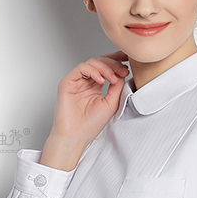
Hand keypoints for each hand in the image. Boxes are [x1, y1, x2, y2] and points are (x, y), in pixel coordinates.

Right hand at [41, 51, 129, 170]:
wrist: (76, 136)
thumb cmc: (90, 125)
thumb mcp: (111, 103)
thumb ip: (117, 87)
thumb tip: (122, 72)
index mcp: (96, 86)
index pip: (106, 67)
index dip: (118, 61)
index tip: (129, 61)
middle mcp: (86, 81)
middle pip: (100, 61)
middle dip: (114, 63)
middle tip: (123, 70)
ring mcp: (77, 81)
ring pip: (92, 63)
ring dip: (105, 67)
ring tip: (113, 78)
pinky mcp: (67, 83)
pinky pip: (81, 68)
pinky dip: (93, 71)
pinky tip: (101, 80)